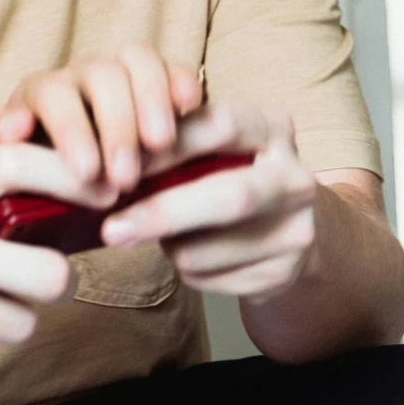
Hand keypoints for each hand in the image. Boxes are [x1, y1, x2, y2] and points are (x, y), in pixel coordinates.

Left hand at [0, 45, 203, 189]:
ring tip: (161, 145)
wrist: (54, 180)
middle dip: (115, 124)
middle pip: (100, 74)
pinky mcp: (160, 88)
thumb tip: (8, 128)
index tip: (84, 171)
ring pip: (138, 61)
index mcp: (40, 93)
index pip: (51, 93)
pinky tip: (190, 105)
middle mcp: (81, 76)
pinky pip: (174, 70)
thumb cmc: (27, 176)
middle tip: (125, 176)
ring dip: (151, 99)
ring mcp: (123, 75)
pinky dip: (182, 81)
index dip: (69, 128)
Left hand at [101, 105, 317, 298]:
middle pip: (229, 198)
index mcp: (271, 128)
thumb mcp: (208, 145)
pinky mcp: (283, 274)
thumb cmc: (223, 174)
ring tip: (163, 233)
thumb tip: (106, 165)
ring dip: (168, 246)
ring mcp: (297, 229)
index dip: (165, 148)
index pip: (219, 126)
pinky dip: (185, 270)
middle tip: (111, 230)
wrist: (282, 228)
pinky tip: (193, 254)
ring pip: (208, 249)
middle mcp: (296, 177)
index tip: (116, 165)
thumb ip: (170, 144)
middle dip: (162, 214)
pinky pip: (209, 278)